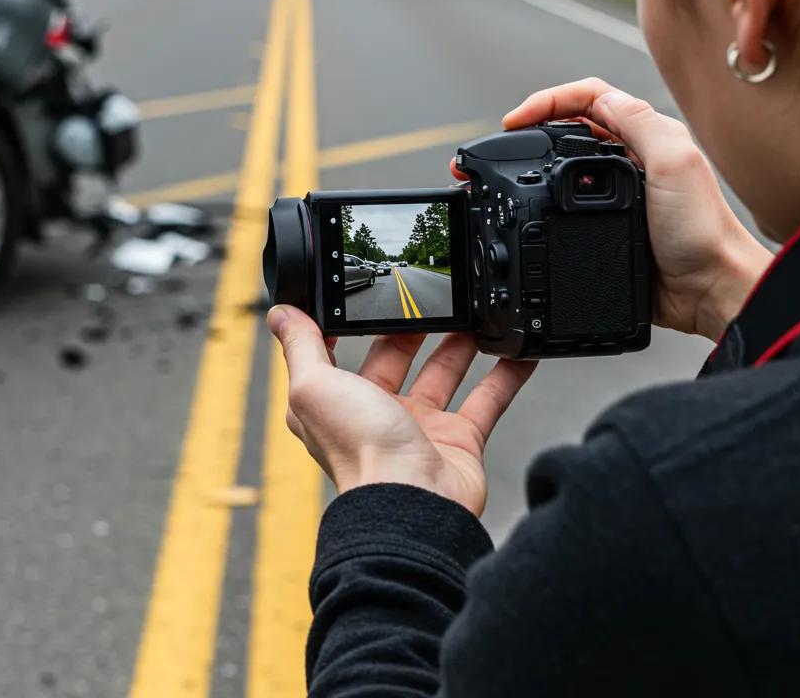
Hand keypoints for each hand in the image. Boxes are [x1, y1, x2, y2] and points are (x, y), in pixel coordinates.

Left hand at [267, 306, 535, 515]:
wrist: (415, 506)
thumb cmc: (360, 452)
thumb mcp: (315, 385)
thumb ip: (301, 346)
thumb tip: (281, 314)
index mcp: (335, 401)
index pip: (339, 352)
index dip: (351, 323)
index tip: (367, 293)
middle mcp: (374, 414)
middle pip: (395, 357)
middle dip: (412, 325)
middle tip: (431, 294)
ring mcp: (418, 428)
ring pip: (442, 372)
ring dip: (459, 342)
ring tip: (475, 310)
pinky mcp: (458, 441)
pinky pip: (486, 400)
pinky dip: (505, 376)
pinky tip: (519, 351)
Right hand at [466, 78, 770, 341]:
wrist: (707, 290)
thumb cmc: (702, 231)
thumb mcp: (675, 163)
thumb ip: (640, 123)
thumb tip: (599, 97)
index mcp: (646, 135)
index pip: (588, 98)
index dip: (548, 101)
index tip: (516, 120)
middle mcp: (629, 158)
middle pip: (569, 125)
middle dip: (531, 125)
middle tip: (501, 140)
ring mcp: (613, 192)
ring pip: (562, 161)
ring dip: (531, 157)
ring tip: (505, 166)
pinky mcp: (602, 223)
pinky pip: (562, 201)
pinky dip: (540, 196)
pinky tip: (527, 204)